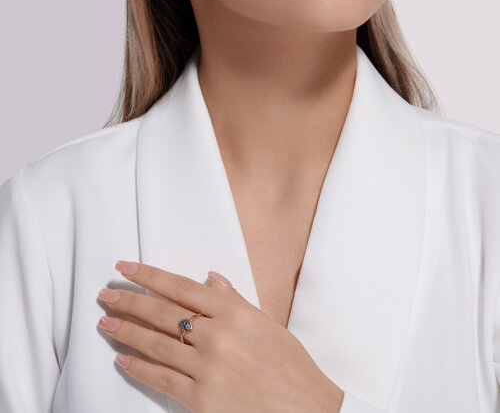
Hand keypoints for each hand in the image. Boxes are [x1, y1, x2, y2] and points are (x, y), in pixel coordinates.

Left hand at [97, 260, 343, 412]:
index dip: (150, 276)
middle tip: (107, 293)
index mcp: (234, 312)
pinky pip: (161, 379)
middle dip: (130, 300)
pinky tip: (123, 359)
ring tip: (107, 322)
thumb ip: (235, 299)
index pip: (181, 287)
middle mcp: (217, 336)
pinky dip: (139, 368)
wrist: (305, 409)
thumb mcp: (266, 322)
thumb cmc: (289, 364)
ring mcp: (207, 368)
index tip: (127, 268)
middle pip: (162, 313)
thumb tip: (210, 277)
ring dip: (127, 331)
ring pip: (156, 344)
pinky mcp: (201, 399)